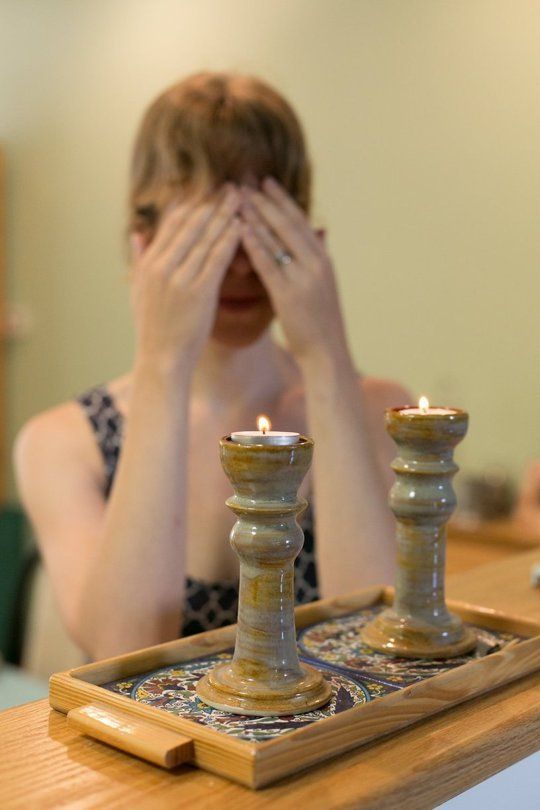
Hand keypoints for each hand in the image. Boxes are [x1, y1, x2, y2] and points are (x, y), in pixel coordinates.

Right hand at [131, 185, 240, 376]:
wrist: (160, 361)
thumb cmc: (152, 330)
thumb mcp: (138, 292)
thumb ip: (139, 260)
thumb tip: (138, 234)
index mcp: (149, 264)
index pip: (172, 223)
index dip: (194, 204)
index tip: (211, 190)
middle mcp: (162, 266)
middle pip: (190, 223)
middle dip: (213, 202)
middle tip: (232, 186)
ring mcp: (180, 278)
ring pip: (206, 237)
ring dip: (226, 214)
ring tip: (242, 198)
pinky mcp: (199, 292)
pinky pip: (217, 258)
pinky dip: (230, 239)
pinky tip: (243, 225)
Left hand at [240, 178, 349, 367]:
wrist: (327, 353)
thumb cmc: (320, 323)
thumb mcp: (323, 286)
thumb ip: (316, 260)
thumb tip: (317, 235)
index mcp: (323, 260)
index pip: (300, 221)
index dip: (282, 200)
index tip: (265, 182)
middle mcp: (316, 263)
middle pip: (287, 224)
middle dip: (265, 201)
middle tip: (245, 181)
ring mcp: (304, 278)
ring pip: (277, 239)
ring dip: (256, 216)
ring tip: (236, 198)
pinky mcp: (289, 295)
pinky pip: (269, 264)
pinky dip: (254, 244)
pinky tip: (240, 230)